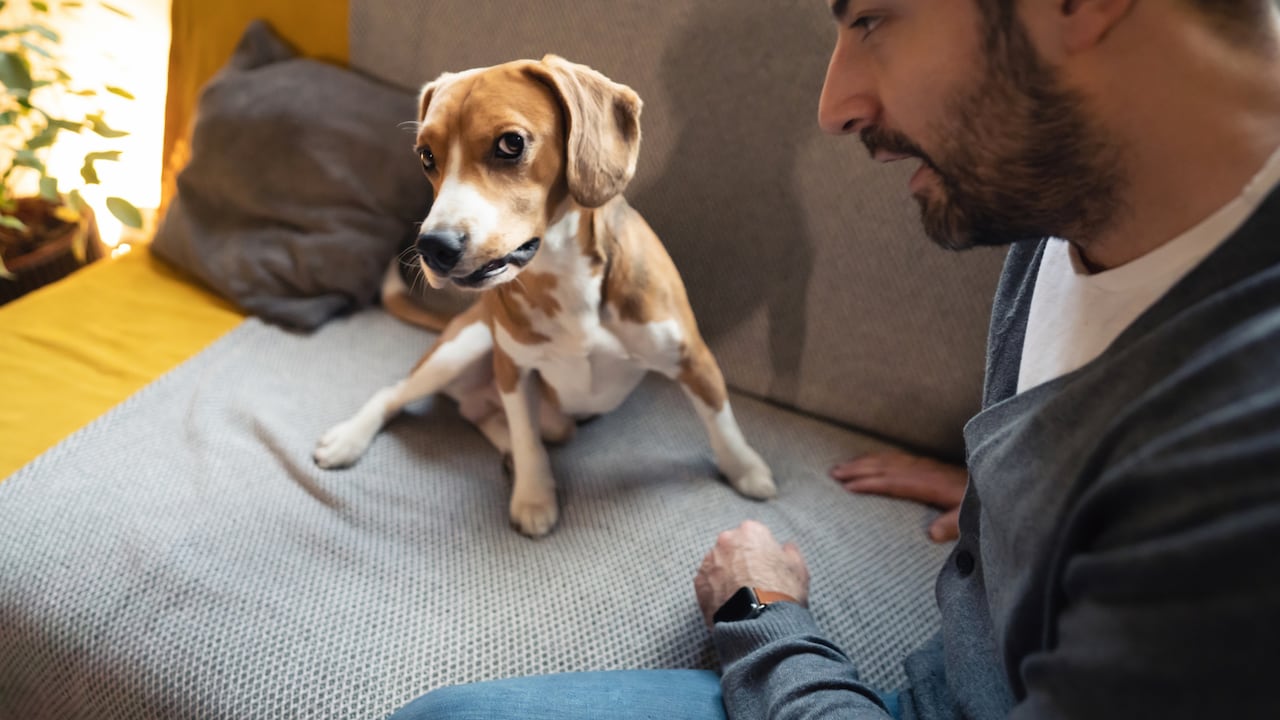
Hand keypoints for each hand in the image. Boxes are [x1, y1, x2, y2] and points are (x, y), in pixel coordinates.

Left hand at [695, 520, 809, 626]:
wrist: (759, 622)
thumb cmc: (782, 593)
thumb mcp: (798, 569)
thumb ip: (790, 552)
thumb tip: (787, 547)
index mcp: (750, 532)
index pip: (755, 535)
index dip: (762, 552)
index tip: (766, 566)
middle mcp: (726, 541)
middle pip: (733, 547)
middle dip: (740, 560)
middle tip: (752, 580)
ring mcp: (709, 561)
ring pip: (718, 563)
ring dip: (726, 574)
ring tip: (740, 594)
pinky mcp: (698, 583)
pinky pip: (707, 582)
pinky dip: (715, 590)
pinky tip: (729, 603)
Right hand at [831, 451, 966, 542]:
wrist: (994, 483)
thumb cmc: (979, 505)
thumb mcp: (968, 518)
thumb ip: (950, 525)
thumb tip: (931, 534)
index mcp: (928, 484)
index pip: (892, 482)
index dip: (869, 483)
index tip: (847, 486)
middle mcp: (923, 471)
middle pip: (884, 467)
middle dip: (857, 469)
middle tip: (833, 472)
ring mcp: (925, 466)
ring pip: (888, 460)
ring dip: (864, 462)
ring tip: (842, 466)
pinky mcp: (928, 465)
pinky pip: (897, 458)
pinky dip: (879, 458)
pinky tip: (871, 461)